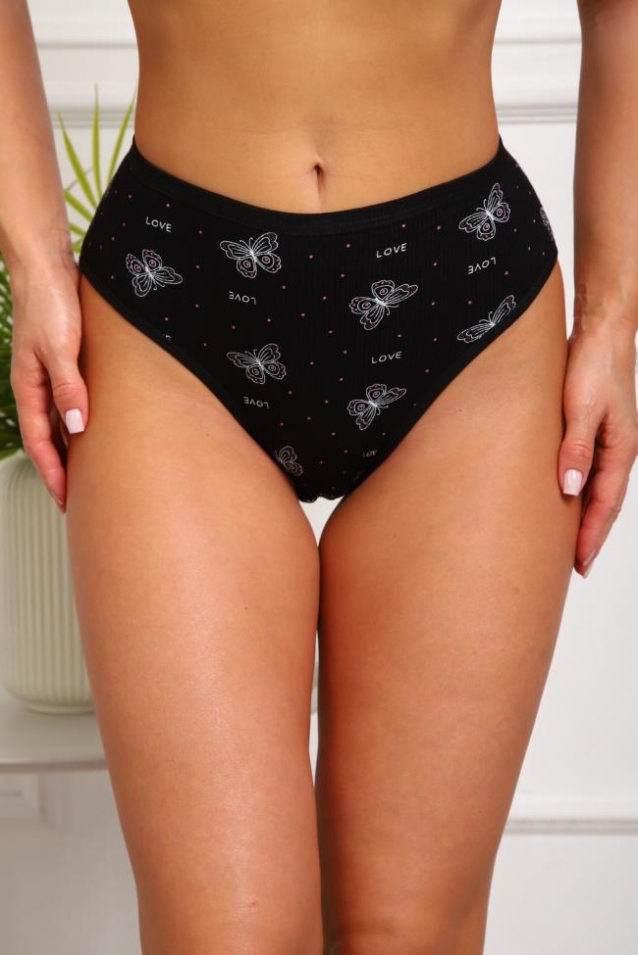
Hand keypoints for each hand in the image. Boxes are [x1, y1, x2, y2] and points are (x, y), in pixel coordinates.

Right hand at [9, 256, 88, 513]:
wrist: (48, 266)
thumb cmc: (49, 301)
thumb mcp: (60, 348)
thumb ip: (69, 388)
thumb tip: (77, 427)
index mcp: (29, 386)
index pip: (38, 442)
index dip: (52, 473)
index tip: (65, 499)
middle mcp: (37, 385)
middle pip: (46, 438)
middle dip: (60, 470)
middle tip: (77, 498)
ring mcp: (49, 374)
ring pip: (58, 422)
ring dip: (70, 449)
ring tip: (87, 473)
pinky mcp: (64, 363)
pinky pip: (70, 402)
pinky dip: (78, 422)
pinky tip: (92, 430)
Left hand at [558, 320, 637, 577]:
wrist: (603, 331)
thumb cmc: (593, 365)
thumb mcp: (581, 407)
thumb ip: (575, 448)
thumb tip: (570, 489)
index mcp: (621, 451)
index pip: (605, 506)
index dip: (591, 537)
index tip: (579, 566)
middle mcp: (618, 450)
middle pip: (605, 504)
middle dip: (591, 536)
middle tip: (575, 567)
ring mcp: (609, 440)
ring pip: (598, 489)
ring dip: (586, 516)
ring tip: (569, 542)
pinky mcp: (596, 429)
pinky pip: (590, 470)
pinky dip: (581, 491)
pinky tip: (566, 497)